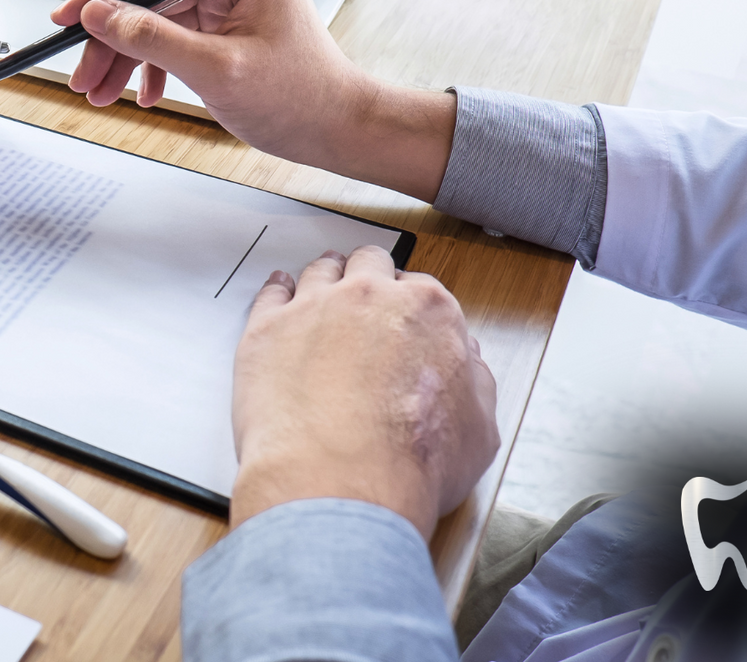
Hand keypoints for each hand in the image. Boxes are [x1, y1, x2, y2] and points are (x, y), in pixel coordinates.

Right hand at [47, 0, 455, 201]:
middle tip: (82, 73)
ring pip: (157, 19)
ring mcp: (233, 0)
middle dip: (112, 38)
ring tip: (101, 92)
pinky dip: (152, 65)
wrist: (338, 129)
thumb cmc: (300, 99)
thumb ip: (152, 38)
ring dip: (126, 57)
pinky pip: (174, 36)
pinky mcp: (227, 25)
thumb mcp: (216, 70)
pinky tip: (142, 92)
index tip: (69, 16)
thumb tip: (100, 15)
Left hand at [229, 247, 499, 538]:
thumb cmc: (410, 462)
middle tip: (364, 295)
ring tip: (322, 285)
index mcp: (428, 311)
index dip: (411, 305)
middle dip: (369, 277)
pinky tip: (279, 294)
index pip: (420, 289)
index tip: (403, 318)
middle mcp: (370, 296)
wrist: (341, 481)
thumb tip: (467, 364)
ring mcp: (314, 307)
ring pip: (320, 271)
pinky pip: (271, 293)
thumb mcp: (479, 430)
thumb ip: (475, 384)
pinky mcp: (267, 328)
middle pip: (368, 266)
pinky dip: (277, 290)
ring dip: (325, 277)